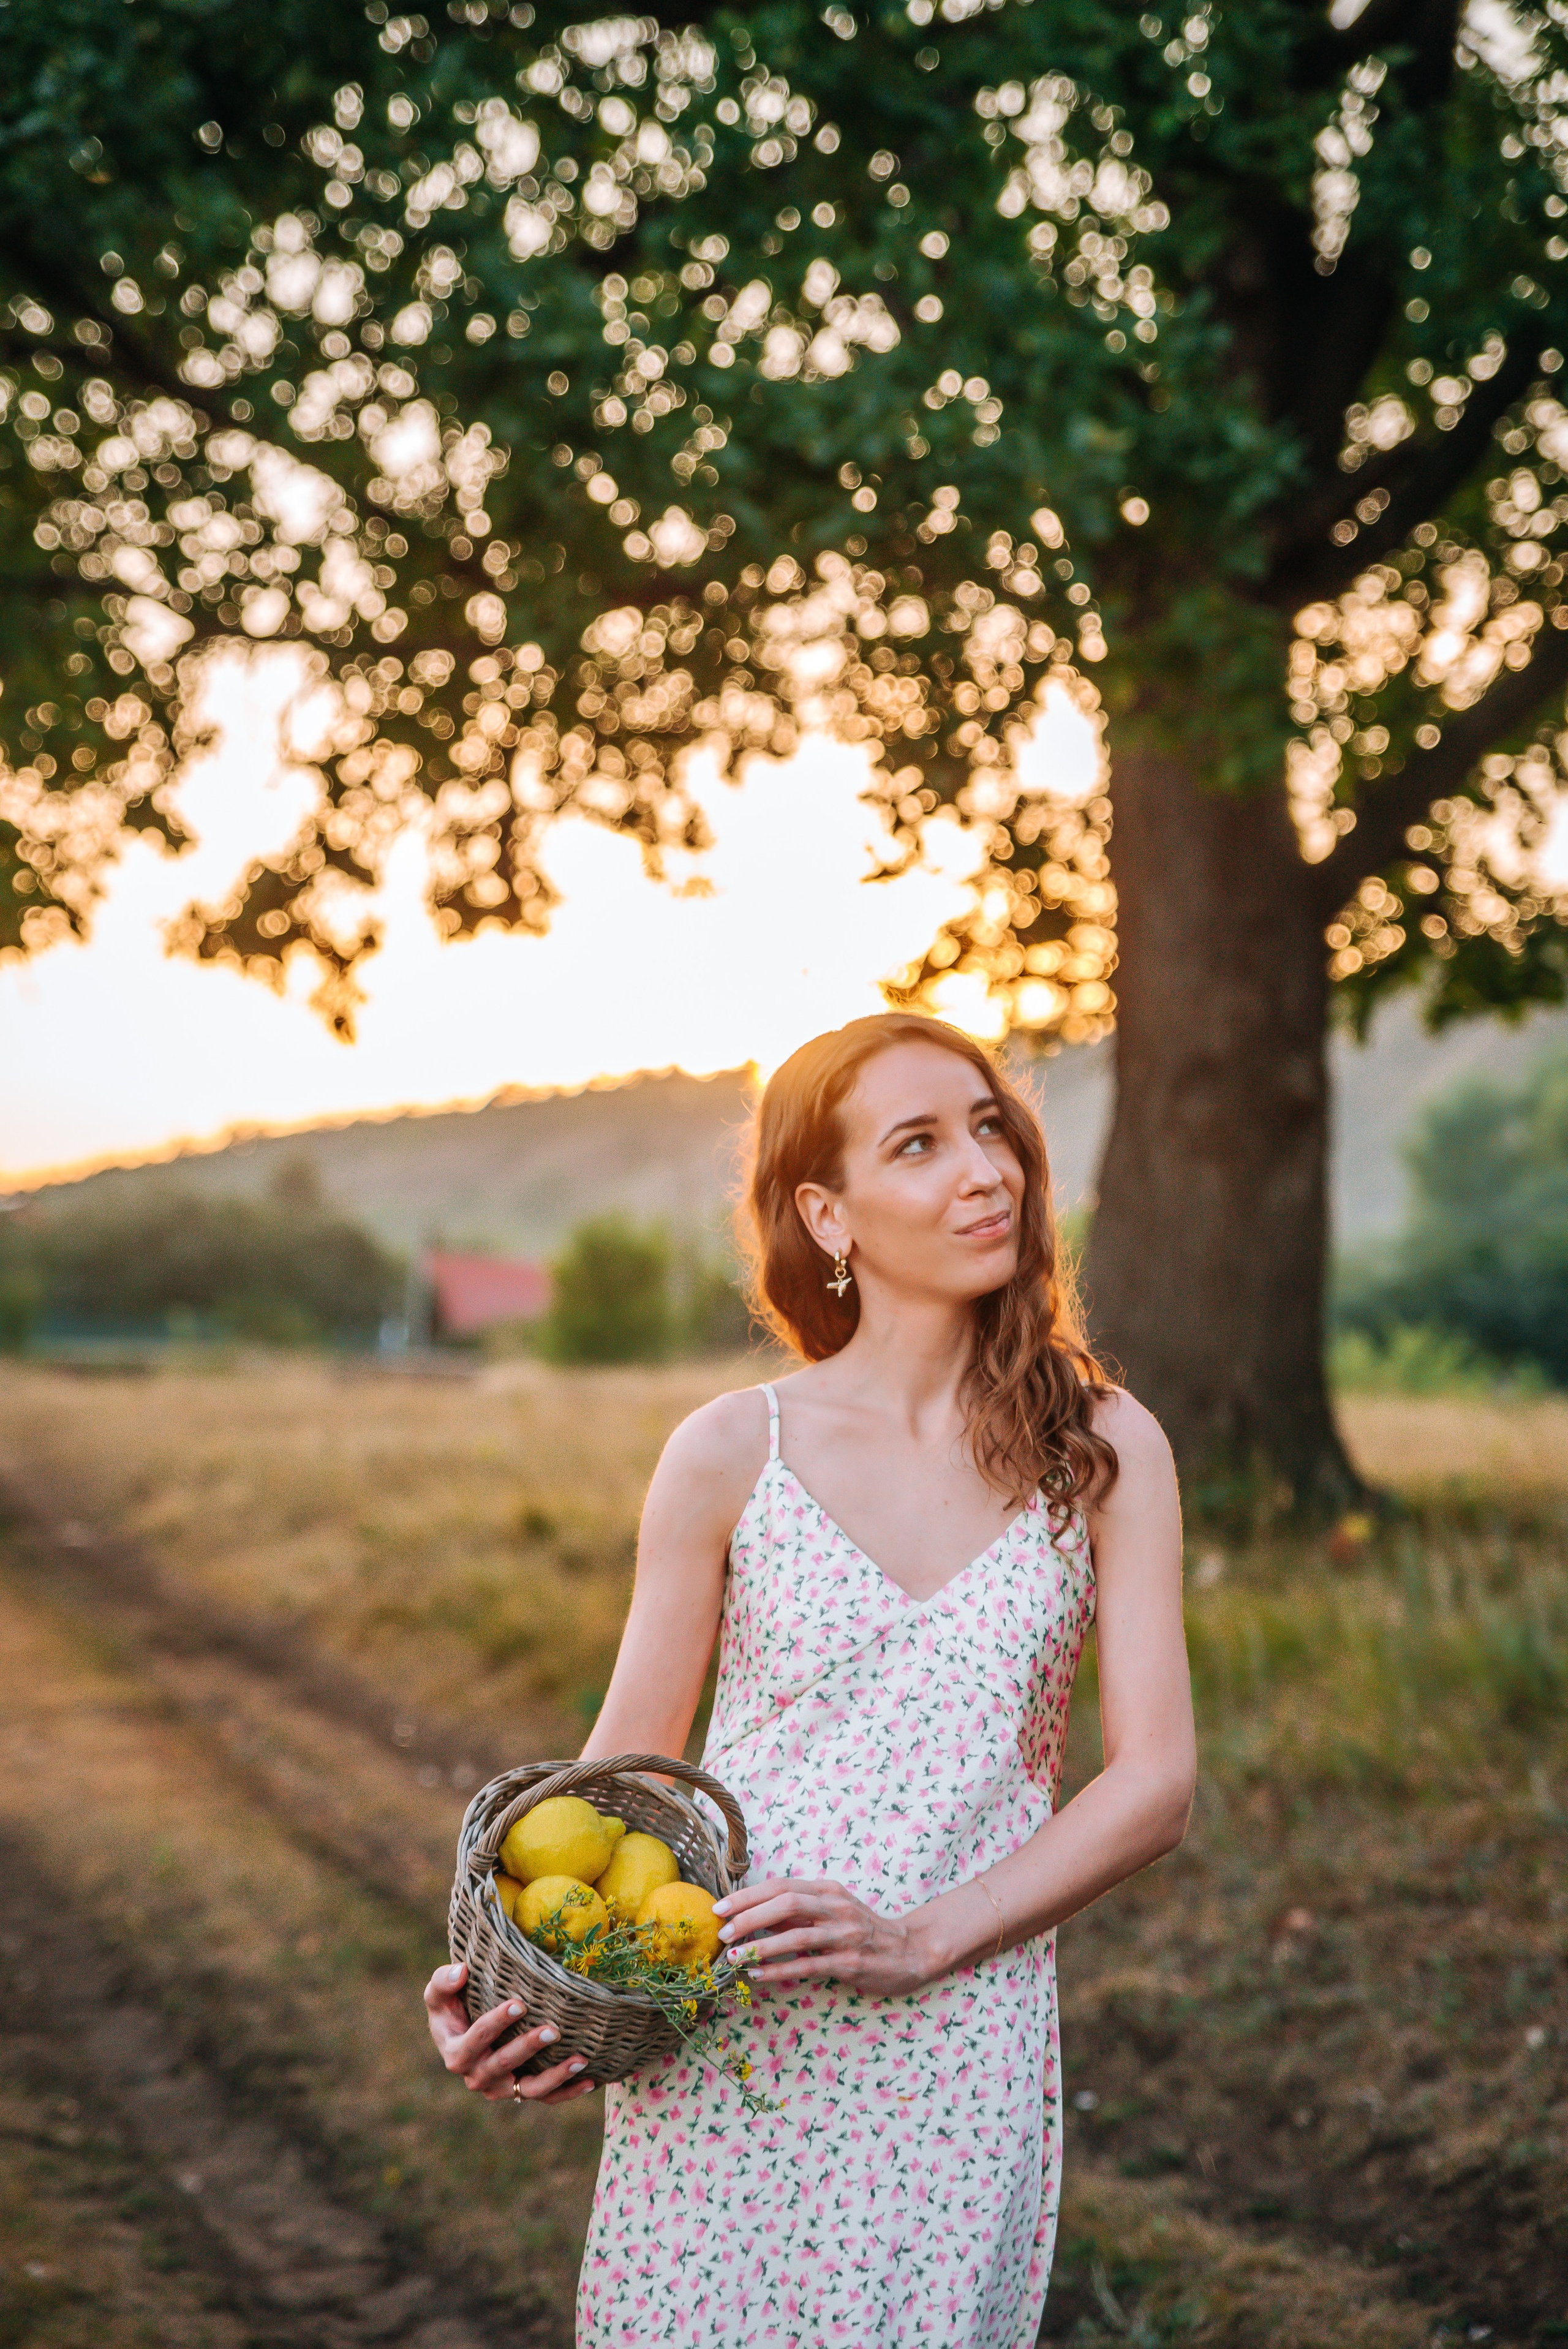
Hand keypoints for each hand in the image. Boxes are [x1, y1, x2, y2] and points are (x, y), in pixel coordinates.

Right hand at [423, 1961, 598, 2103]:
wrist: (464, 2031)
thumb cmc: (453, 2005)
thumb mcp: (440, 1993)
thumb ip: (444, 1981)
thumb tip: (462, 1972)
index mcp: (456, 2054)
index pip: (476, 2039)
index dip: (496, 2022)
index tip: (519, 2004)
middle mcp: (477, 2077)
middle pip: (504, 2065)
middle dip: (528, 2048)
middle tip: (553, 2031)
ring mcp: (501, 2088)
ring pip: (529, 2089)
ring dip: (556, 2076)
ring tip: (580, 2059)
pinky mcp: (520, 2091)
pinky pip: (546, 2097)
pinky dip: (568, 2091)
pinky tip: (590, 2080)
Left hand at [714, 1877, 936, 1999]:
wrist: (909, 1950)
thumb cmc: (862, 1930)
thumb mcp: (831, 1911)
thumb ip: (797, 1912)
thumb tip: (753, 1914)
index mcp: (828, 1890)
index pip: (781, 1886)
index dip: (747, 1895)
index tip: (720, 1907)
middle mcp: (836, 1907)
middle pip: (786, 1904)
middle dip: (749, 1917)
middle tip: (722, 1932)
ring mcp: (845, 1935)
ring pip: (796, 1936)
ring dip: (760, 1947)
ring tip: (734, 1957)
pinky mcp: (851, 1963)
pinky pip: (809, 1966)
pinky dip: (780, 1970)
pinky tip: (759, 1975)